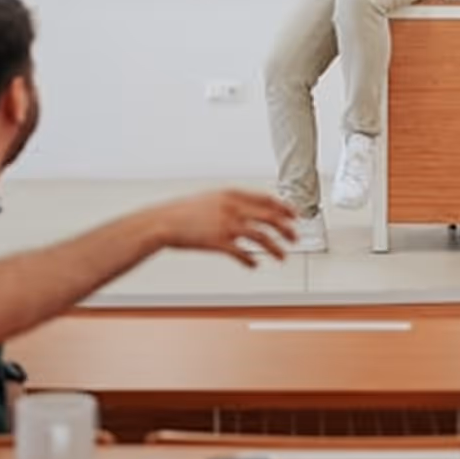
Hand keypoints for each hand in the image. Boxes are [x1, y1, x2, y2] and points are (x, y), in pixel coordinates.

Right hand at [161, 190, 295, 265]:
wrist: (164, 221)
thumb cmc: (185, 211)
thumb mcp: (212, 198)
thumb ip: (232, 203)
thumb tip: (251, 210)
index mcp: (232, 194)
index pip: (267, 199)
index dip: (284, 208)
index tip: (294, 215)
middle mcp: (233, 207)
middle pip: (269, 217)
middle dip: (286, 228)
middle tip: (295, 238)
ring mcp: (227, 224)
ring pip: (261, 236)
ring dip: (275, 248)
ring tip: (282, 256)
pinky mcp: (218, 242)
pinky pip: (242, 253)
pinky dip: (251, 260)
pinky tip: (254, 264)